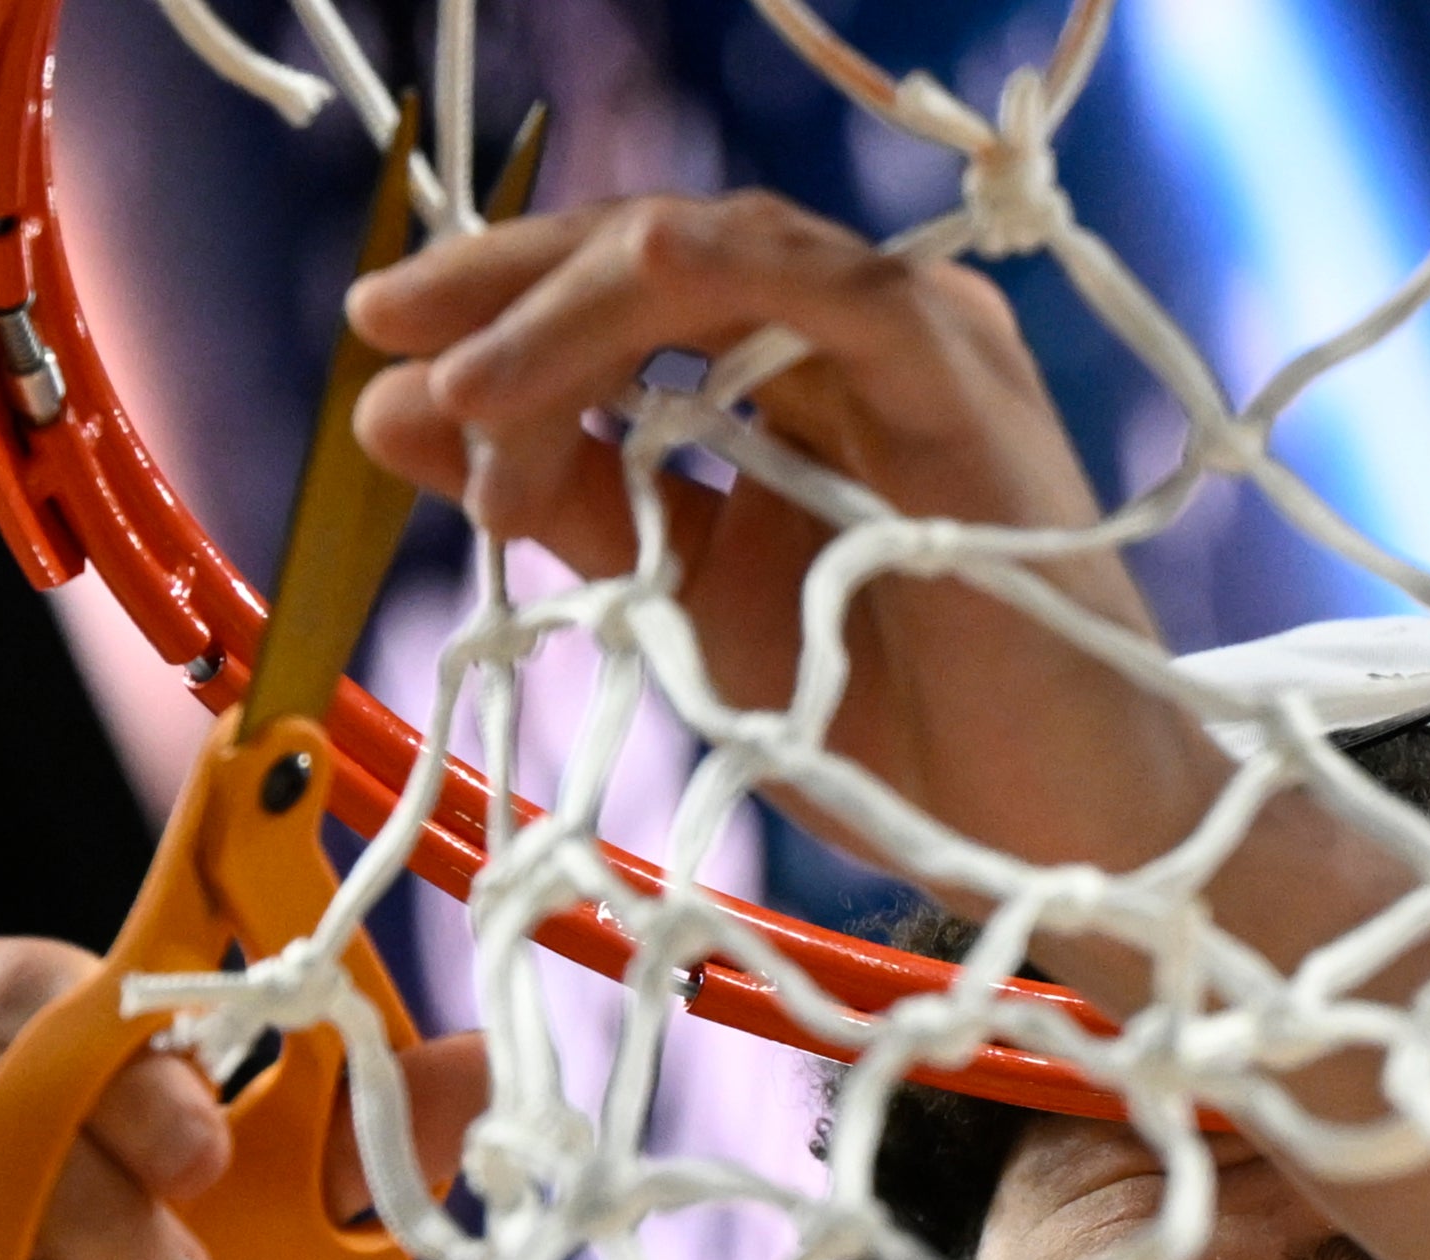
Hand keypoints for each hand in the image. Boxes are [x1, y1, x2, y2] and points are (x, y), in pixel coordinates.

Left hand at [348, 191, 1239, 909]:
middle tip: (390, 348)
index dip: (495, 310)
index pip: (628, 295)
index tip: (380, 365)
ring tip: (461, 390)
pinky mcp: (957, 380)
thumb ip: (563, 501)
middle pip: (653, 251)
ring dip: (564, 308)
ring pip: (713, 253)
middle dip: (504, 292)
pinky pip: (821, 283)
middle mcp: (861, 332)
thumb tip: (392, 414)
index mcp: (803, 373)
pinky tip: (595, 308)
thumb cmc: (896, 736)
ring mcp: (915, 343)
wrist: (1048, 838)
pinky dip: (698, 281)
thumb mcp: (683, 603)